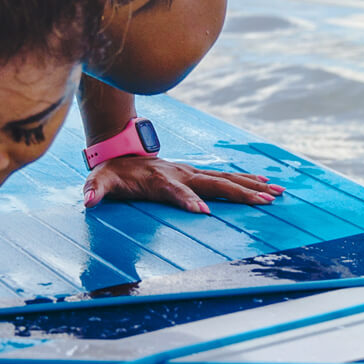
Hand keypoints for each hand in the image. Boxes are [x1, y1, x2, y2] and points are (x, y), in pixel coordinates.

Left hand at [82, 156, 283, 213]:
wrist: (121, 150)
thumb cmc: (112, 172)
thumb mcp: (99, 181)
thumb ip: (94, 190)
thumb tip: (87, 200)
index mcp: (159, 179)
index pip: (175, 191)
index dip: (187, 201)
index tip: (203, 213)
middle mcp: (180, 173)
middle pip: (212, 184)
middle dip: (238, 193)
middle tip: (263, 202)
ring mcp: (191, 172)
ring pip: (225, 179)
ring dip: (251, 186)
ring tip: (276, 193)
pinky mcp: (197, 174)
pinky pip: (226, 177)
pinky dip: (247, 181)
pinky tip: (266, 186)